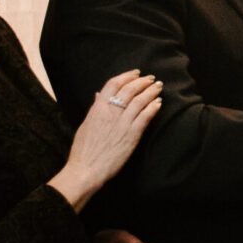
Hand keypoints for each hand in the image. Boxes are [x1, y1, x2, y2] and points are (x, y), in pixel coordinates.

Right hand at [51, 71, 162, 208]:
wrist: (86, 169)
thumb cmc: (83, 149)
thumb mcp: (86, 124)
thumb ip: (95, 108)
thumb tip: (99, 94)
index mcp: (97, 109)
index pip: (113, 84)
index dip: (127, 76)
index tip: (136, 73)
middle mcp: (110, 113)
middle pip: (129, 89)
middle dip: (142, 81)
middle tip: (151, 78)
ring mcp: (122, 124)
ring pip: (140, 101)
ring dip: (151, 91)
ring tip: (158, 87)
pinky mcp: (132, 135)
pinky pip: (146, 117)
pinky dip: (153, 107)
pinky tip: (159, 103)